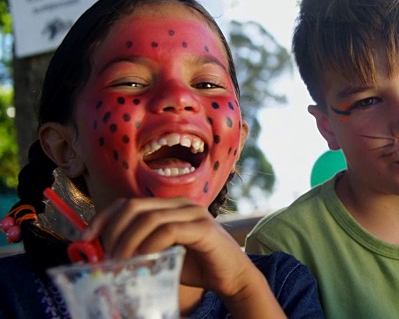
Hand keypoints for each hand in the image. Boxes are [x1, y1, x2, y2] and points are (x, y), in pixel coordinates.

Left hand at [81, 197, 282, 314]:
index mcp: (170, 206)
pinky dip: (150, 246)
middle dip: (113, 232)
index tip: (86, 238)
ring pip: (149, 218)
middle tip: (106, 258)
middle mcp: (181, 204)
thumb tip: (104, 255)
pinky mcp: (203, 229)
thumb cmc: (197, 266)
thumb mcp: (162, 255)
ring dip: (128, 242)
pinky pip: (168, 231)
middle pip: (135, 206)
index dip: (104, 217)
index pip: (129, 203)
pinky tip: (144, 262)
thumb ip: (140, 249)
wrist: (232, 277)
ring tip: (121, 264)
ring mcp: (194, 214)